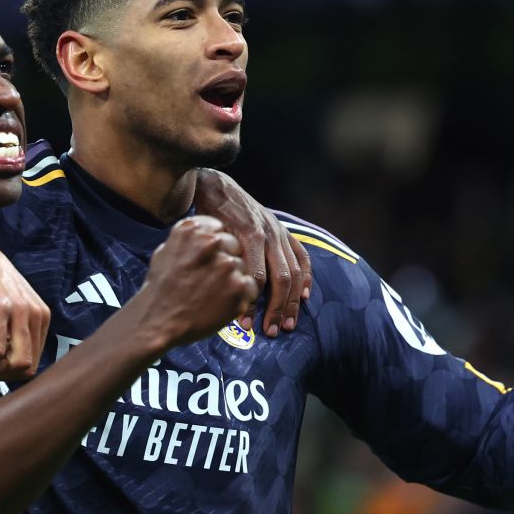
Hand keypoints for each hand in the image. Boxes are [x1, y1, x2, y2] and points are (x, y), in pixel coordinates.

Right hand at [0, 203, 49, 380]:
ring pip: (17, 365)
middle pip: (28, 368)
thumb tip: (10, 362)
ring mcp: (18, 311)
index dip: (11, 371)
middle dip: (4, 375)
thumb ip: (16, 324)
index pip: (35, 361)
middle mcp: (34, 313)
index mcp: (40, 313)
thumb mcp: (8, 298)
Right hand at [136, 216, 259, 349]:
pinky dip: (242, 295)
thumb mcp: (165, 251)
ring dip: (233, 278)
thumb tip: (207, 237)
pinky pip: (251, 286)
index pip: (219, 228)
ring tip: (214, 293)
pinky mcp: (238, 287)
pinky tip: (224, 301)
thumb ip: (190, 240)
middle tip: (213, 278)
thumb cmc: (160, 289)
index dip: (216, 245)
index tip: (210, 257)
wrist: (159, 320)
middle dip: (226, 259)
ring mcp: (227, 265)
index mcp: (193, 229)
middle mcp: (212, 243)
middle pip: (234, 245)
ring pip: (243, 266)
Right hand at [194, 169, 312, 337]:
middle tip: (283, 329)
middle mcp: (276, 233)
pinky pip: (254, 273)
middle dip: (288, 307)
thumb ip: (259, 244)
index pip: (301, 262)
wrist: (209, 185)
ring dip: (273, 307)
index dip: (305, 285)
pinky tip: (246, 311)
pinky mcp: (245, 237)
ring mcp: (262, 235)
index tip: (301, 304)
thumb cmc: (225, 209)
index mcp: (279, 231)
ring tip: (265, 328)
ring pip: (277, 278)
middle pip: (291, 277)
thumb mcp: (250, 222)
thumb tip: (259, 273)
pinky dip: (251, 297)